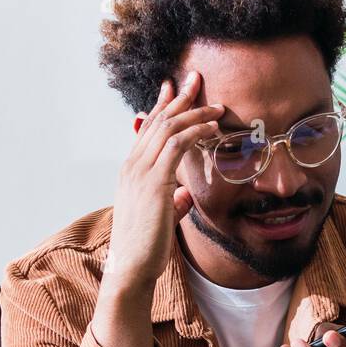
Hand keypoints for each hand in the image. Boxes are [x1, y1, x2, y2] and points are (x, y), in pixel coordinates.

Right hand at [101, 71, 223, 297]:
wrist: (130, 267)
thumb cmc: (145, 247)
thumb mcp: (160, 218)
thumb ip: (171, 202)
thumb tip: (184, 195)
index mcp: (131, 171)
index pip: (148, 130)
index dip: (163, 106)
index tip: (174, 88)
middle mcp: (132, 166)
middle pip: (158, 121)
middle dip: (179, 98)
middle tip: (196, 79)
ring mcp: (140, 173)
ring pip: (168, 128)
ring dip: (193, 112)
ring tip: (215, 105)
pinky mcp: (154, 183)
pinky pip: (177, 146)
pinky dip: (195, 132)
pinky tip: (212, 127)